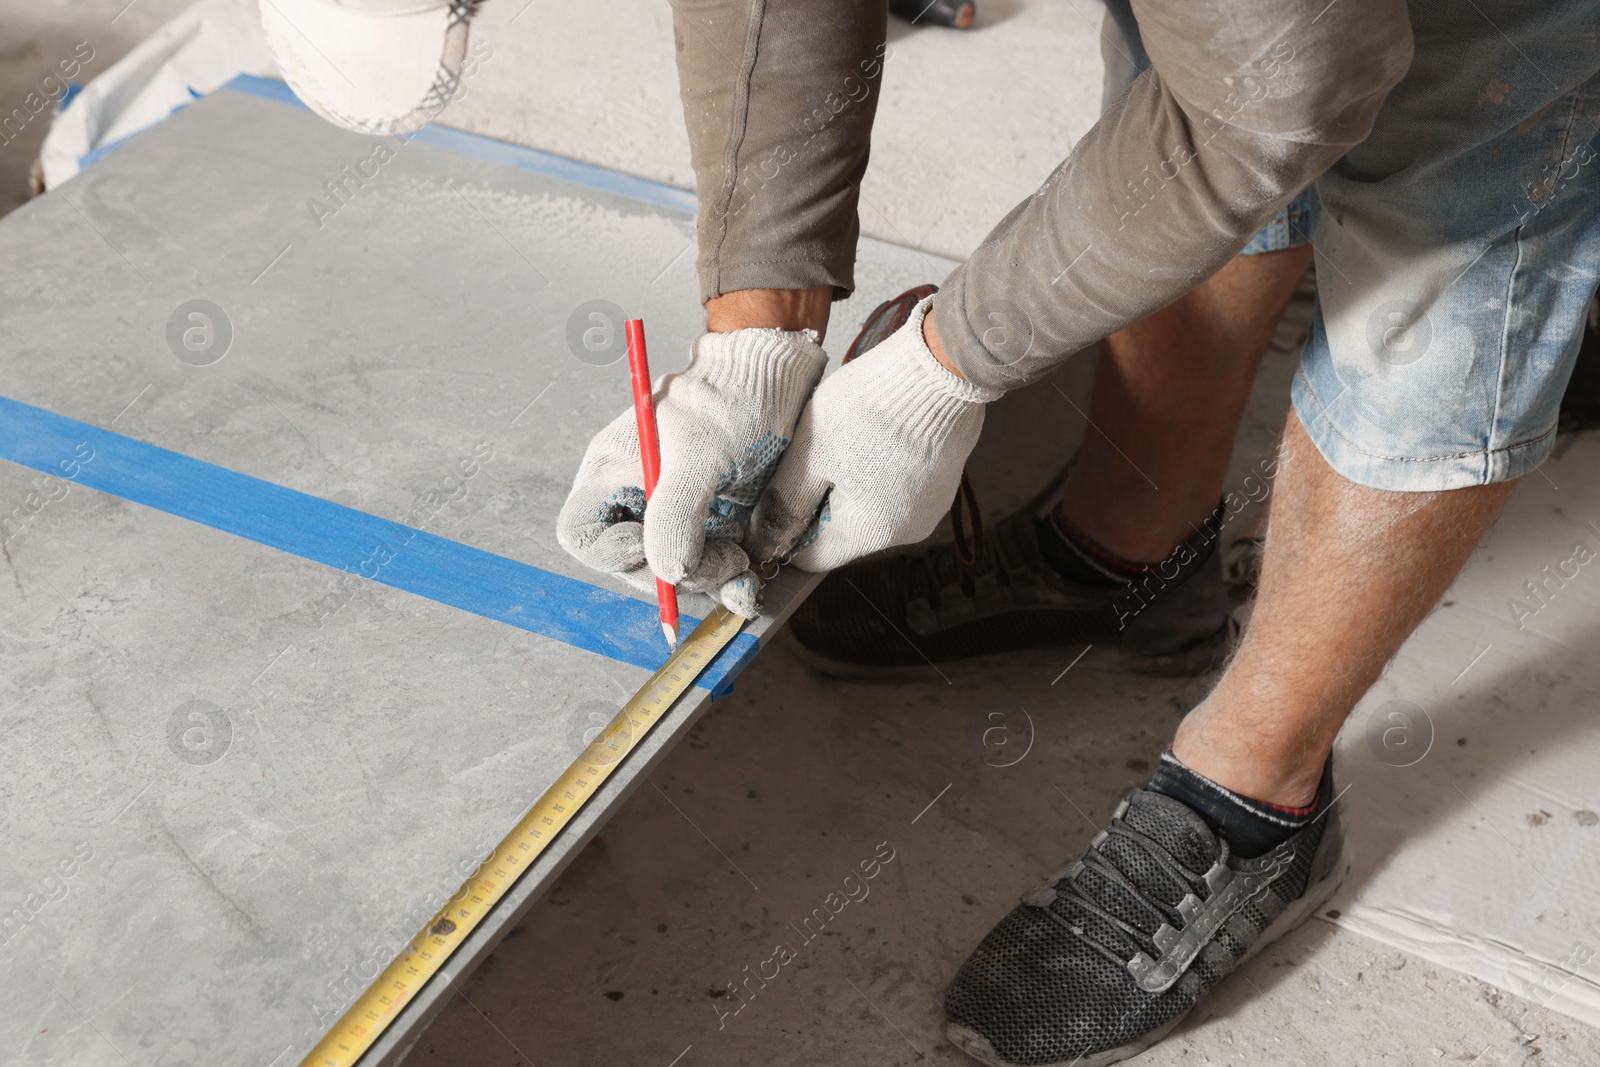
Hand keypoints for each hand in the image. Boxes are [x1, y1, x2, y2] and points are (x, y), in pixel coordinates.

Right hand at [557, 328, 827, 616]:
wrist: (779, 382)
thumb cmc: (730, 402)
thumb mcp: (700, 455)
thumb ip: (675, 515)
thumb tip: (668, 573)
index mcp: (614, 472)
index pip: (583, 534)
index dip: (611, 554)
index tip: (657, 548)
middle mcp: (638, 500)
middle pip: (635, 566)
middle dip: (678, 575)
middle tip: (724, 562)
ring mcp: (676, 517)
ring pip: (677, 575)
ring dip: (710, 583)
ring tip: (743, 565)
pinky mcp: (711, 529)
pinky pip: (709, 571)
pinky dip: (729, 581)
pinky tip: (751, 575)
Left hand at [747, 296, 1001, 570]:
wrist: (942, 364)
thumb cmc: (873, 407)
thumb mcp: (812, 453)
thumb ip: (785, 504)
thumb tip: (764, 543)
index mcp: (871, 531)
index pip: (813, 557)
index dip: (786, 531)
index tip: (775, 497)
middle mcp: (906, 529)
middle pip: (843, 533)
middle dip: (819, 502)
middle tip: (805, 457)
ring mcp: (930, 504)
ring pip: (870, 508)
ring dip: (847, 483)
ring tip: (839, 441)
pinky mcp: (943, 478)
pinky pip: (896, 487)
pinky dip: (876, 470)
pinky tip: (869, 436)